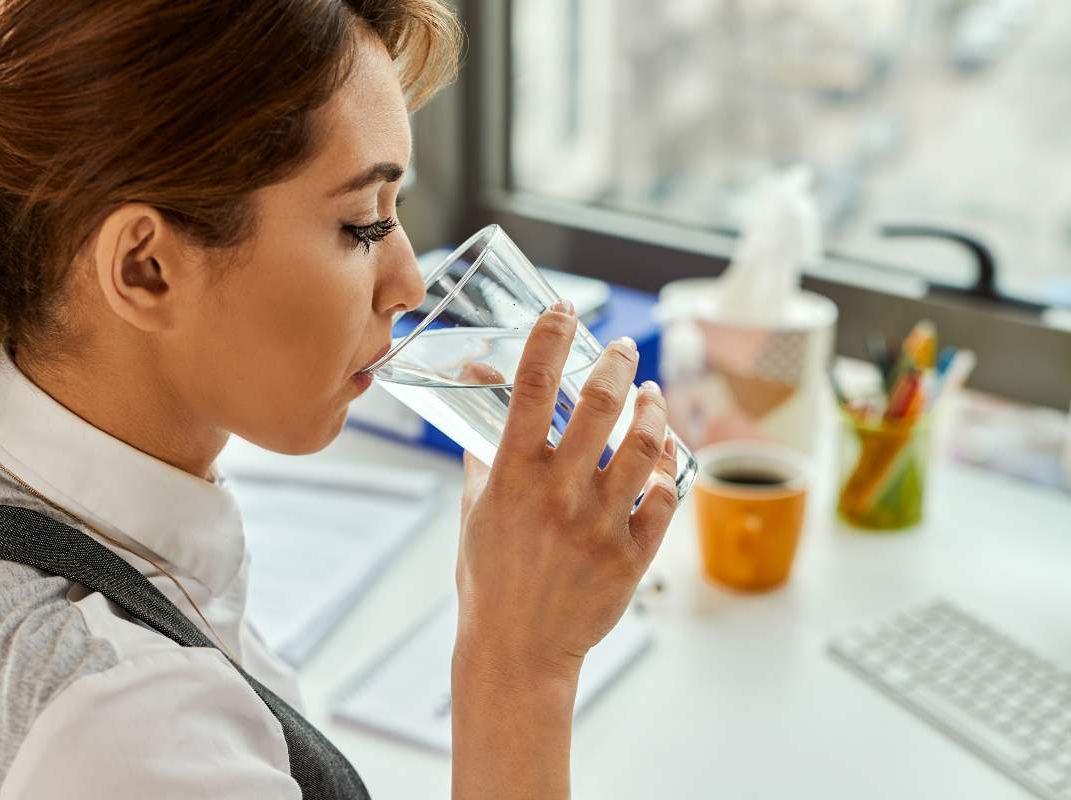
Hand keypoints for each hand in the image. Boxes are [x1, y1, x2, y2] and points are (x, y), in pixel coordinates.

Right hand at [453, 300, 678, 684]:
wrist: (517, 651)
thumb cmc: (490, 579)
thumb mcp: (474, 510)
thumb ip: (482, 450)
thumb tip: (480, 394)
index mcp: (511, 480)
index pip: (529, 389)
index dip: (548, 339)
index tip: (562, 310)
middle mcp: (558, 495)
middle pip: (598, 405)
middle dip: (614, 362)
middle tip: (621, 348)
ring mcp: (600, 526)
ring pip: (645, 445)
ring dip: (652, 409)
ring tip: (649, 395)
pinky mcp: (632, 556)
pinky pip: (666, 498)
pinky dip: (668, 470)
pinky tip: (662, 457)